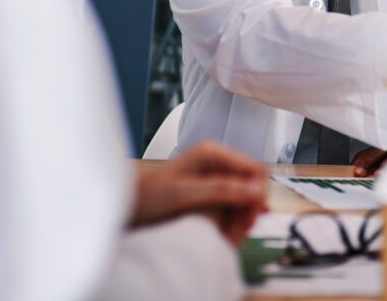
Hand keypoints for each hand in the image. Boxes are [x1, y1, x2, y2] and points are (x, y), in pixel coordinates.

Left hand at [132, 141, 267, 246]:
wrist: (128, 208)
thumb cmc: (149, 197)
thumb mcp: (185, 193)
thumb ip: (221, 190)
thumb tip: (255, 190)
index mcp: (212, 153)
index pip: (253, 169)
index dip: (258, 192)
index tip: (252, 216)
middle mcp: (217, 162)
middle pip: (251, 183)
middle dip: (249, 206)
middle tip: (242, 229)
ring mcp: (215, 176)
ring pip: (245, 195)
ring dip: (242, 215)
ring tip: (232, 233)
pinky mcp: (212, 191)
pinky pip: (234, 203)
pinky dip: (233, 218)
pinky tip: (228, 230)